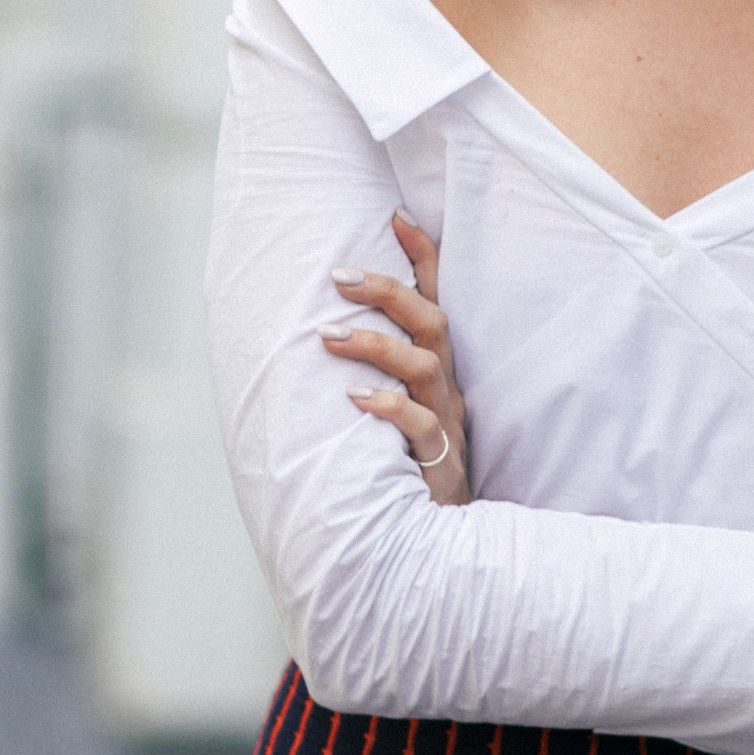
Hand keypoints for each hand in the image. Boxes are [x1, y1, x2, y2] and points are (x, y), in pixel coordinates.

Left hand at [324, 211, 471, 503]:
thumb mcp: (391, 410)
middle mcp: (445, 386)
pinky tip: (356, 400)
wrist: (433, 540)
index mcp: (435, 368)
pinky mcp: (438, 460)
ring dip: (377, 346)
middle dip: (389, 293)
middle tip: (339, 277)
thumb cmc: (402, 467)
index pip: (435, 300)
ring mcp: (445, 422)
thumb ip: (368, 372)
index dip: (422, 257)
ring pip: (424, 366)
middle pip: (432, 321)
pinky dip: (388, 408)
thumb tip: (308, 330)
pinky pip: (419, 426)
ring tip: (329, 337)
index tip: (395, 214)